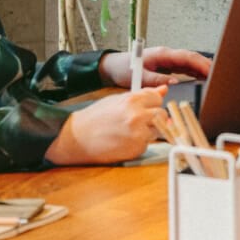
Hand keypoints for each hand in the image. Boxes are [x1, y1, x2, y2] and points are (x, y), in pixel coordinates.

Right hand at [45, 86, 166, 164]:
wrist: (76, 138)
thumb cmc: (95, 118)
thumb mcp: (117, 100)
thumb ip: (142, 95)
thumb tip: (164, 90)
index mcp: (133, 100)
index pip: (158, 98)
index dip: (153, 103)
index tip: (146, 107)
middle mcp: (138, 116)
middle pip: (162, 115)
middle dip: (154, 118)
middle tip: (138, 121)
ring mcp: (138, 134)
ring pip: (157, 131)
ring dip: (149, 131)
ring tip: (129, 131)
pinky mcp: (136, 149)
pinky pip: (147, 144)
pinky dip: (140, 143)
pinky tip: (125, 141)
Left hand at [100, 46, 210, 88]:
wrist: (113, 66)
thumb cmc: (124, 69)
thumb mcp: (138, 76)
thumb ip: (156, 80)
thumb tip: (174, 83)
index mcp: (163, 54)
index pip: (187, 57)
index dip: (200, 63)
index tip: (211, 71)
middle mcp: (167, 55)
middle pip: (191, 58)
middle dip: (206, 65)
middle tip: (218, 75)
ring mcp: (168, 60)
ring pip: (189, 62)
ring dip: (201, 68)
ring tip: (214, 77)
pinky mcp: (166, 66)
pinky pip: (184, 67)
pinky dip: (194, 71)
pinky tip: (201, 77)